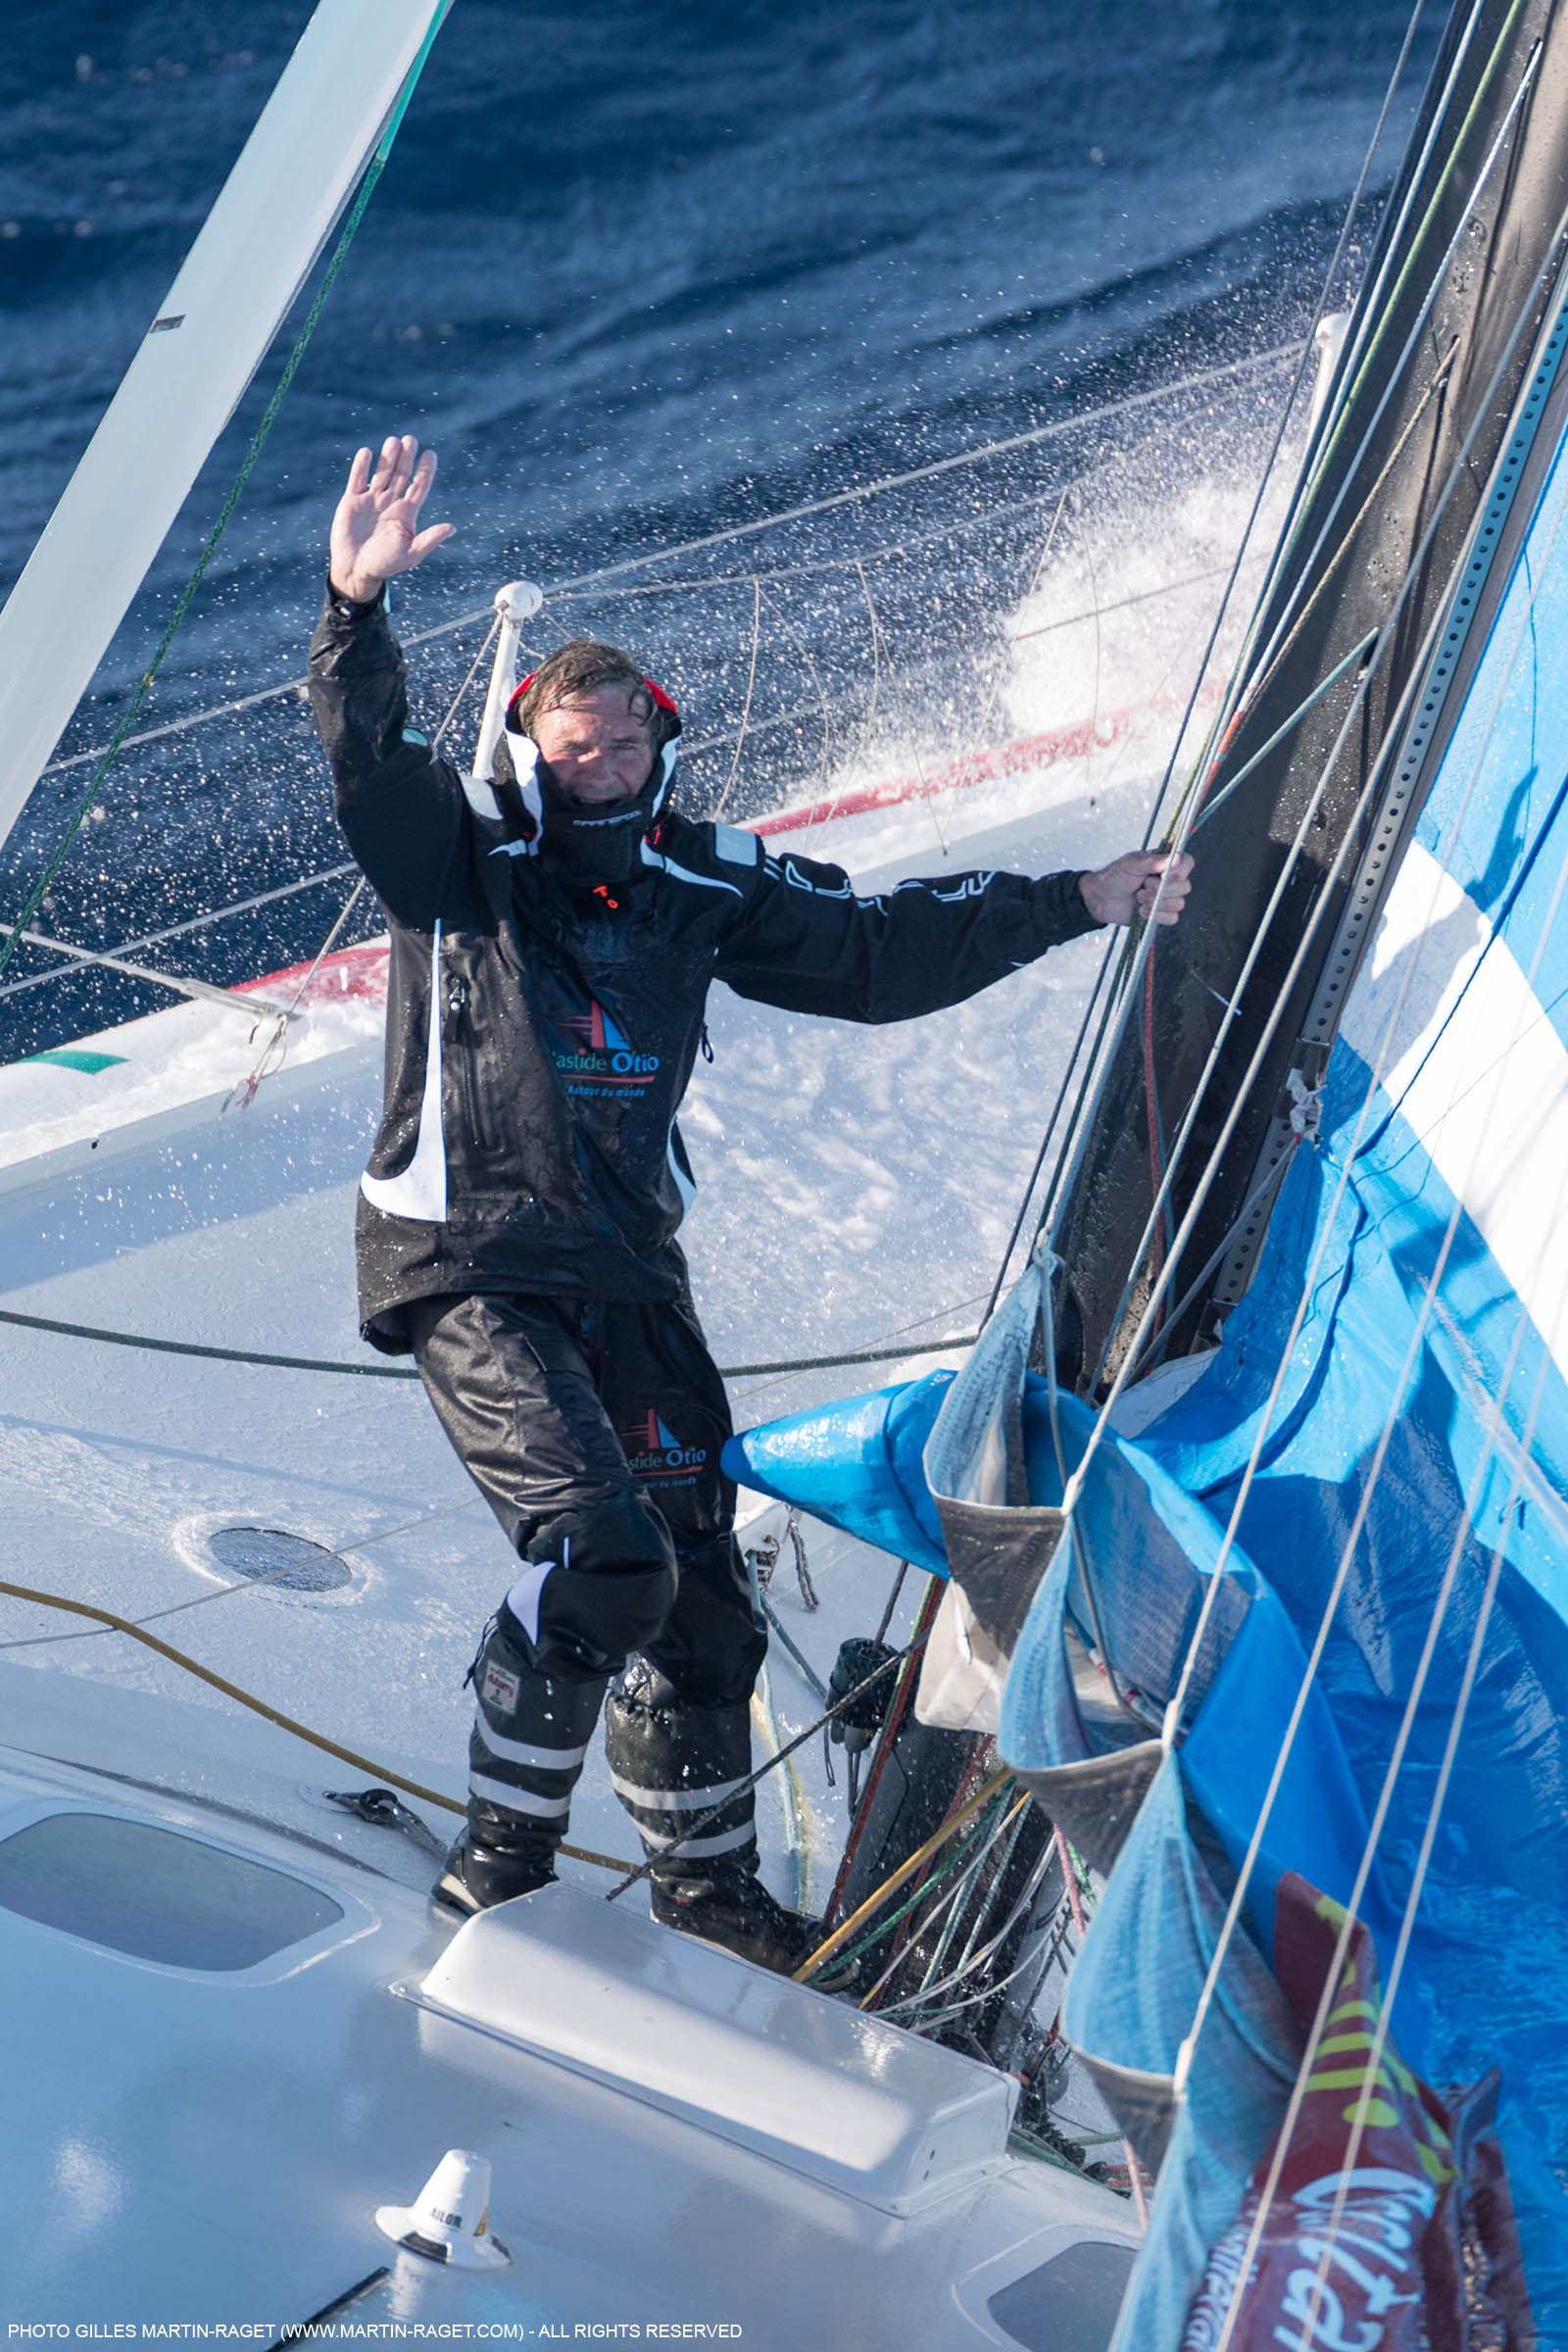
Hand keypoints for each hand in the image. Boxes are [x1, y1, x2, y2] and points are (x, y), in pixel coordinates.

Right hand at [328, 434, 454, 601]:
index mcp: (406, 513)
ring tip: (394, 441)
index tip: (430, 454)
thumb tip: (452, 528)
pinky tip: (367, 453)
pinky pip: (357, 479)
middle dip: (406, 458)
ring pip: (381, 473)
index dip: (425, 470)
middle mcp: (391, 503)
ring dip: (388, 457)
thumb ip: (430, 539)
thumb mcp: (411, 553)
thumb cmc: (385, 565)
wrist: (356, 570)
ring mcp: (371, 500)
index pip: (419, 486)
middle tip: (411, 440)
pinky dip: (361, 466)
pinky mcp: (352, 501)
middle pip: (401, 474)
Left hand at [1078, 848, 1193, 928]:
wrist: (1101, 899)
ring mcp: (1167, 898)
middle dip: (1162, 890)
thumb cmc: (1115, 876)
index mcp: (1165, 862)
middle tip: (1144, 886)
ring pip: (1179, 904)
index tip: (1166, 876)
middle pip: (1185, 887)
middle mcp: (1170, 879)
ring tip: (1139, 898)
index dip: (1181, 871)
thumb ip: (1155, 861)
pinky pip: (1172, 918)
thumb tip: (1179, 858)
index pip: (1188, 862)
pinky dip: (1157, 916)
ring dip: (1156, 903)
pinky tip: (1141, 911)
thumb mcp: (1132, 864)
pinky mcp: (1161, 914)